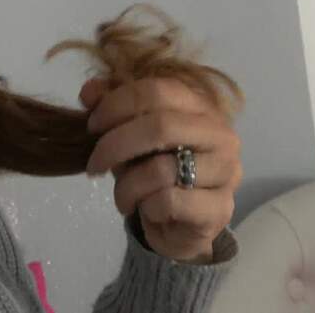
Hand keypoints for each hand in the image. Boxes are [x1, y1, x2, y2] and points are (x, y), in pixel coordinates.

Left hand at [80, 77, 242, 263]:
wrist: (178, 224)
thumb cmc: (153, 171)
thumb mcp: (127, 136)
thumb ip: (109, 108)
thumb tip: (88, 91)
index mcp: (199, 106)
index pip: (157, 90)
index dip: (117, 104)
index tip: (92, 125)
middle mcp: (220, 134)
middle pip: (160, 126)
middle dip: (115, 145)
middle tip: (94, 164)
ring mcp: (226, 171)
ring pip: (161, 169)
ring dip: (127, 185)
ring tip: (123, 195)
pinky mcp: (221, 208)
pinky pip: (169, 201)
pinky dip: (146, 207)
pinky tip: (146, 210)